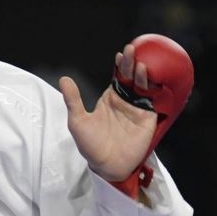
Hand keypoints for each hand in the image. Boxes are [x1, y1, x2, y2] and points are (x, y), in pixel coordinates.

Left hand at [59, 43, 156, 182]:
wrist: (106, 166)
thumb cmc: (90, 145)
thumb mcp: (78, 121)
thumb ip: (73, 100)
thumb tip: (64, 79)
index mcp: (110, 98)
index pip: (117, 76)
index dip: (120, 65)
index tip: (120, 55)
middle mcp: (125, 101)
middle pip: (131, 77)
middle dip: (132, 63)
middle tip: (132, 49)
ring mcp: (137, 109)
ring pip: (142, 87)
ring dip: (143, 74)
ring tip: (141, 63)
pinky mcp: (147, 119)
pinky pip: (152, 102)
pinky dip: (153, 90)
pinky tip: (150, 81)